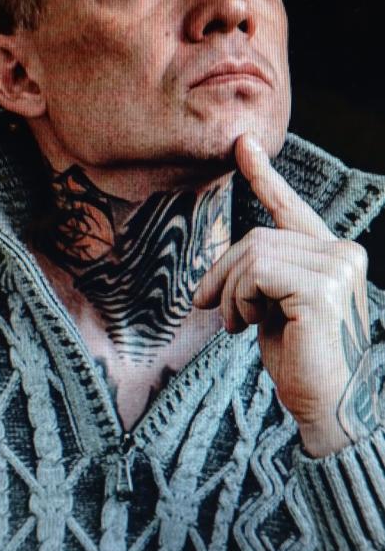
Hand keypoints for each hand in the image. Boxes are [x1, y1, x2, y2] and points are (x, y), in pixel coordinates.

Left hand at [194, 133, 372, 455]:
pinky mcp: (321, 288)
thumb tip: (228, 259)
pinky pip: (255, 273)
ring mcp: (337, 268)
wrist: (325, 406)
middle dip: (223, 272)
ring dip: (229, 292)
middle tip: (208, 305)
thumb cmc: (300, 359)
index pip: (291, 209)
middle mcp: (343, 253)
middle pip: (257, 237)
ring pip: (253, 254)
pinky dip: (237, 300)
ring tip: (234, 323)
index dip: (264, 176)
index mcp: (334, 254)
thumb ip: (263, 273)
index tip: (243, 144)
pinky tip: (244, 327)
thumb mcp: (276, 305)